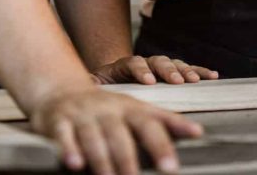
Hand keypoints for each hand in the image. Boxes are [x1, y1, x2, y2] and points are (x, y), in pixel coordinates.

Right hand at [30, 87, 202, 174]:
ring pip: (93, 137)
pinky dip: (69, 150)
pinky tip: (75, 164)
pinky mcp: (58, 122)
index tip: (172, 167)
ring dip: (102, 160)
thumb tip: (199, 132)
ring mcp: (82, 115)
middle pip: (119, 134)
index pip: (148, 125)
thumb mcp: (136, 109)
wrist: (61, 90)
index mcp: (129, 108)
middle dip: (129, 158)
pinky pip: (63, 136)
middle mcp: (106, 110)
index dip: (160, 144)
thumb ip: (166, 121)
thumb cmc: (107, 109)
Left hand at [92, 55, 218, 84]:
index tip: (149, 82)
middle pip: (157, 61)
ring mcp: (159, 67)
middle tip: (177, 81)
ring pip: (173, 64)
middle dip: (168, 71)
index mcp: (124, 66)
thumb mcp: (95, 85)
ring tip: (195, 80)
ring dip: (185, 71)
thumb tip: (88, 83)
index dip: (141, 71)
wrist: (114, 78)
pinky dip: (200, 71)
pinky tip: (213, 75)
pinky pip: (187, 70)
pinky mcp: (171, 74)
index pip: (134, 63)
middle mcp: (144, 63)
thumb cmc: (104, 86)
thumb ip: (93, 84)